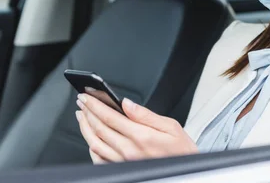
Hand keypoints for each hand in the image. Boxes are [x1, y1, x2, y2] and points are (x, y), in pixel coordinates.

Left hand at [75, 94, 197, 162]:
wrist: (187, 174)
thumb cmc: (182, 151)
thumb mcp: (171, 126)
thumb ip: (146, 115)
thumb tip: (127, 103)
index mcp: (142, 137)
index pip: (110, 116)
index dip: (95, 104)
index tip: (86, 96)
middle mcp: (130, 152)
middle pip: (99, 129)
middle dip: (87, 112)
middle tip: (81, 101)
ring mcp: (123, 163)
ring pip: (95, 144)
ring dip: (85, 128)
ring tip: (82, 116)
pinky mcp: (122, 171)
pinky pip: (100, 160)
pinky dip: (91, 148)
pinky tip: (90, 139)